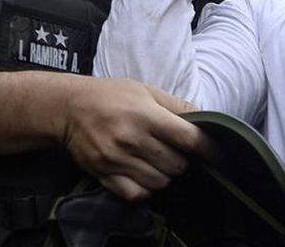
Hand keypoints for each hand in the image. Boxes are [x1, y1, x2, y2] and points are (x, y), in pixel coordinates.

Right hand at [61, 78, 210, 199]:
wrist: (69, 107)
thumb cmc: (111, 96)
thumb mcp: (146, 90)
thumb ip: (176, 105)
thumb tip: (204, 119)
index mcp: (146, 115)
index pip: (188, 138)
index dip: (207, 148)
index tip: (215, 153)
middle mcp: (132, 139)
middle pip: (176, 164)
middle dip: (182, 159)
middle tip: (175, 150)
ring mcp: (117, 159)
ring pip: (160, 181)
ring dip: (165, 174)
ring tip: (158, 161)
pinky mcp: (104, 174)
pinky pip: (136, 193)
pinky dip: (146, 188)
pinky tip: (145, 175)